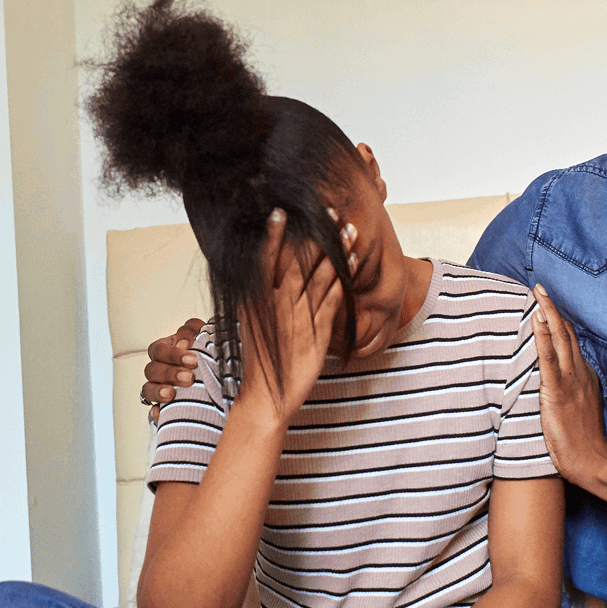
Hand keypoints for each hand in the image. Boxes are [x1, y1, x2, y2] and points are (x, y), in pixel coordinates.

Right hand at [142, 318, 207, 409]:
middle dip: (170, 373)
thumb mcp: (204, 336)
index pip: (159, 350)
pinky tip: (161, 413)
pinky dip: (156, 412)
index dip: (173, 354)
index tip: (193, 360)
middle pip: (152, 370)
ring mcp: (158, 388)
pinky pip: (152, 411)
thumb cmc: (208, 352)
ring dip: (158, 391)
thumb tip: (189, 339)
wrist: (219, 376)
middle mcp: (159, 368)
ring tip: (172, 394)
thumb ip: (195, 332)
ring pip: (147, 389)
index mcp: (165, 349)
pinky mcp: (162, 407)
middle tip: (189, 378)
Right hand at [239, 209, 341, 421]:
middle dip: (316, 233)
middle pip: (299, 260)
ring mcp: (297, 317)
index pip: (265, 258)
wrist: (265, 398)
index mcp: (256, 300)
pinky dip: (344, 278)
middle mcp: (275, 304)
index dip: (274, 234)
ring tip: (349, 229)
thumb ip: (260, 300)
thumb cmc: (261, 360)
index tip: (282, 210)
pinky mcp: (316, 333)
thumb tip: (264, 278)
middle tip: (330, 209)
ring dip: (336, 250)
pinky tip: (353, 262)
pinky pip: (333, 299)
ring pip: (319, 275)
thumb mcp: (254, 325)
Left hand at [531, 284, 606, 501]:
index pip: (571, 343)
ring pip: (560, 339)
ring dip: (548, 313)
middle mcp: (580, 373)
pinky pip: (549, 358)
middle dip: (554, 308)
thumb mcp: (581, 409)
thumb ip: (572, 391)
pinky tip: (536, 320)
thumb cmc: (584, 441)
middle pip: (567, 333)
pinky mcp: (558, 391)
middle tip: (541, 288)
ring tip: (537, 294)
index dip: (559, 323)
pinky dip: (542, 336)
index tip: (548, 305)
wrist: (594, 461)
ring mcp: (570, 380)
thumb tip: (558, 383)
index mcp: (586, 376)